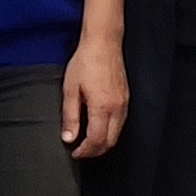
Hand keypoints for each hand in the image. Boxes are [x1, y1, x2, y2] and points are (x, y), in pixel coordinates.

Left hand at [61, 33, 127, 159]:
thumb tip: (69, 137)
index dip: (85, 151)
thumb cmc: (86, 62)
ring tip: (88, 142)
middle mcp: (117, 108)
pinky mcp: (126, 98)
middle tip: (81, 151)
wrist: (103, 43)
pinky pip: (121, 123)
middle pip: (110, 142)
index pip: (96, 140)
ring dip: (103, 143)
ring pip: (117, 134)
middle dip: (95, 151)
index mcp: (102, 106)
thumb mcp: (70, 89)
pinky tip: (99, 128)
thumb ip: (70, 116)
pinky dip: (110, 132)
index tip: (75, 153)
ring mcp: (124, 103)